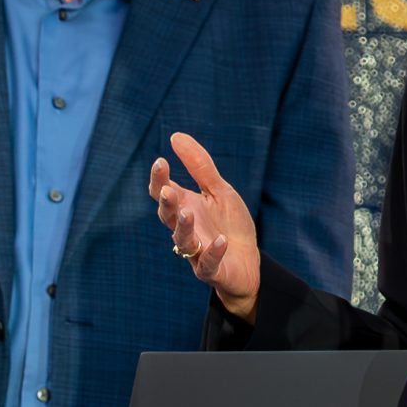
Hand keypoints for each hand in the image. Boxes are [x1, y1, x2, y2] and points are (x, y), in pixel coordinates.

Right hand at [152, 131, 261, 319]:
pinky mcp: (211, 270)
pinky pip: (208, 263)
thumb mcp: (219, 190)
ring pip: (183, 241)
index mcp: (185, 207)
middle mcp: (186, 229)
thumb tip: (175, 136)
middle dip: (167, 204)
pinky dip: (213, 252)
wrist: (248, 260)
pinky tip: (220, 241)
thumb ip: (199, 166)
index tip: (160, 162)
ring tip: (188, 213)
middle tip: (167, 191)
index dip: (159, 179)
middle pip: (168, 216)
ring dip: (184, 227)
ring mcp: (197, 251)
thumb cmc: (229, 223)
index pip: (163, 192)